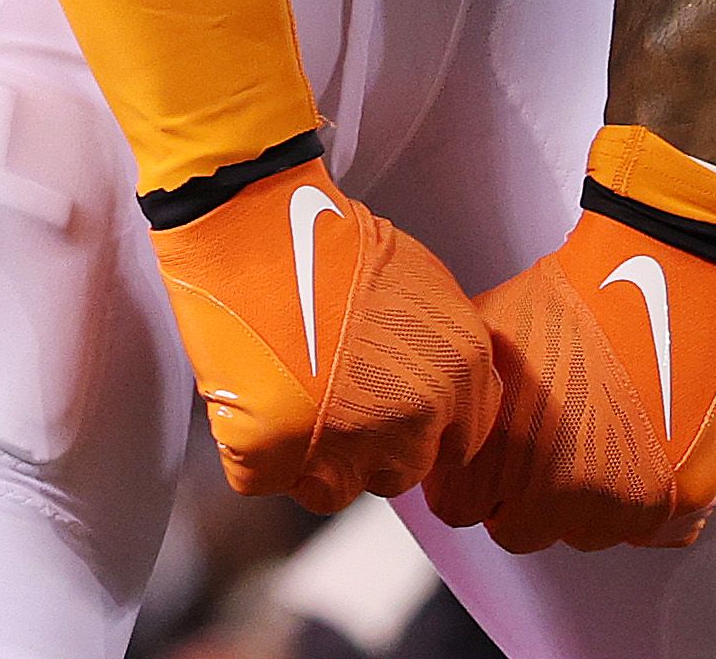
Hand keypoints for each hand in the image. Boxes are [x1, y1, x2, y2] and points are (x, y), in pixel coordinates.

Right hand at [149, 152, 496, 512]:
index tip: (385, 408)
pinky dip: (256, 451)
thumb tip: (441, 402)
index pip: (456, 445)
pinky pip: (271, 480)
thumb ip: (441, 355)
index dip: (417, 430)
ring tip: (289, 398)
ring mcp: (346, 446)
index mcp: (461, 374)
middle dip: (367, 446)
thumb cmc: (331, 241)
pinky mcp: (276, 458)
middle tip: (329, 396)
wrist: (254, 223)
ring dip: (313, 459)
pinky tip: (254, 398)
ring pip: (337, 492)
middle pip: (400, 473)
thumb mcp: (424, 286)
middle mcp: (415, 418)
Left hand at [429, 137, 715, 551]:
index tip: (493, 448)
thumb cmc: (573, 293)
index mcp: (497, 459)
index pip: (460, 508)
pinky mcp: (676, 501)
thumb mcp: (483, 336)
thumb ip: (458, 398)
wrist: (665, 264)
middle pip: (520, 529)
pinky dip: (642, 497)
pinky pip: (647, 531)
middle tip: (549, 436)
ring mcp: (618, 505)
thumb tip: (433, 422)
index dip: (474, 473)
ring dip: (586, 498)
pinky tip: (639, 444)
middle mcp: (556, 495)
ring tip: (598, 428)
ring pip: (585, 532)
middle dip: (526, 493)